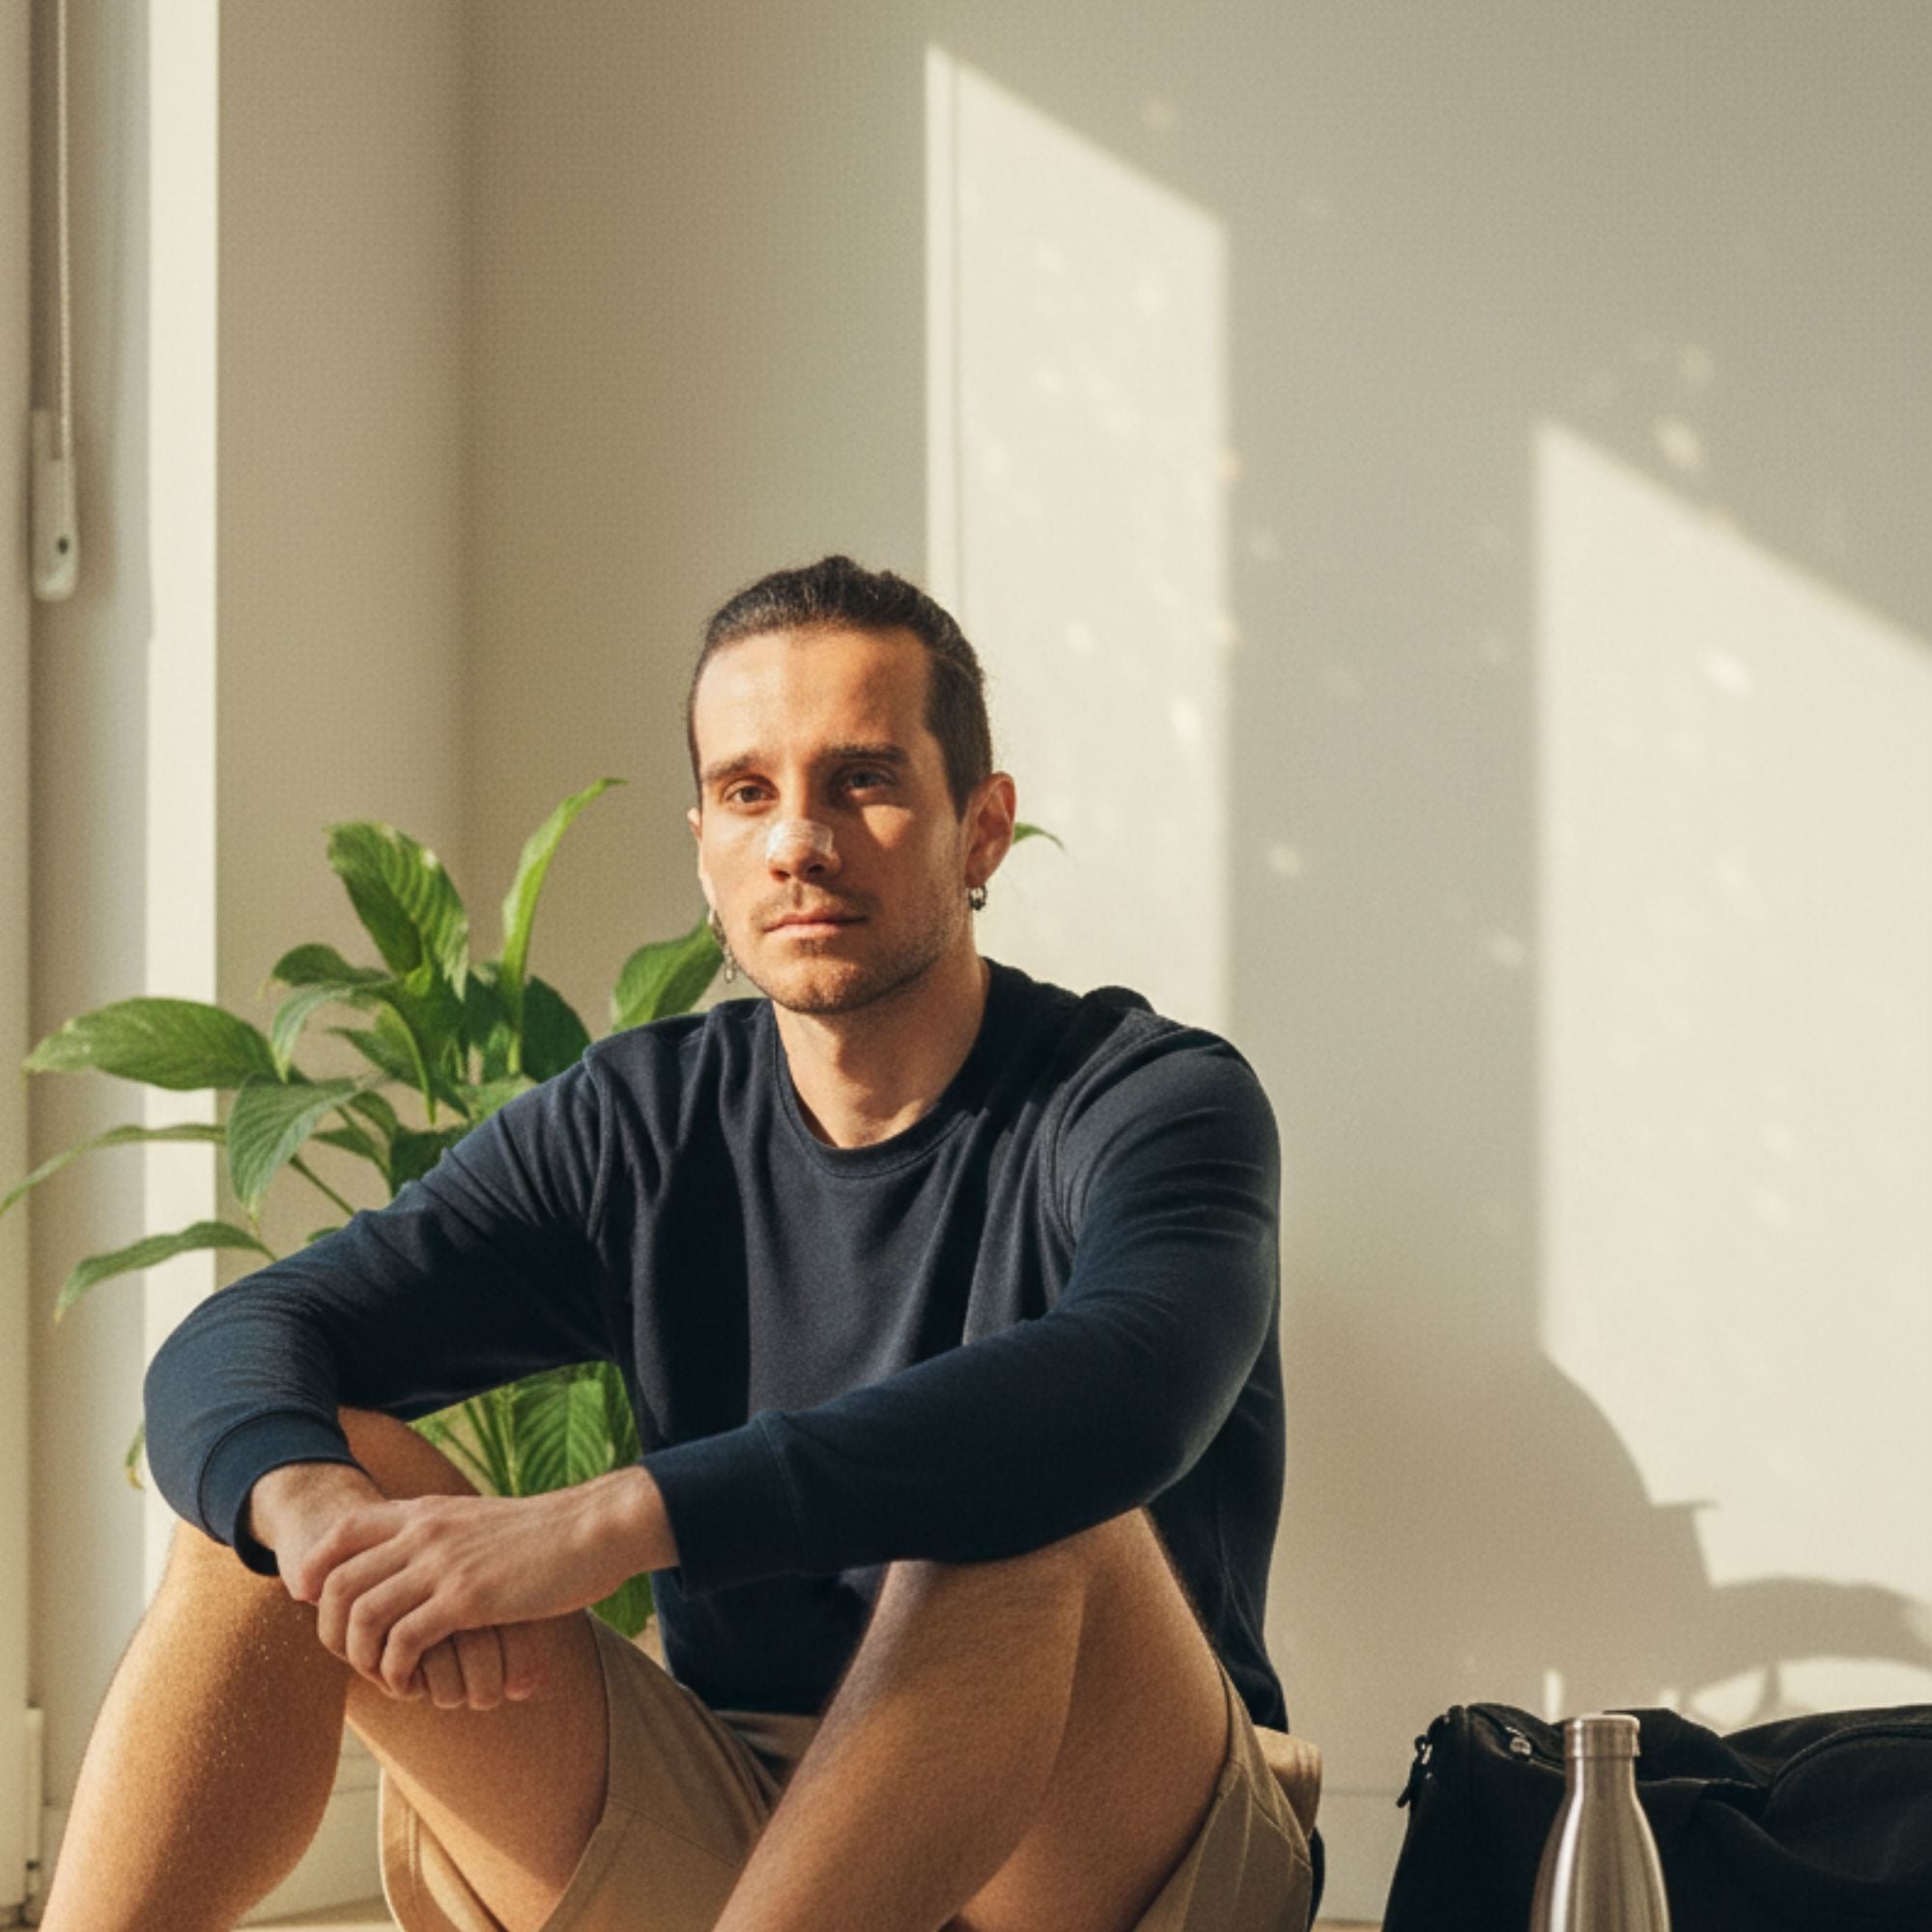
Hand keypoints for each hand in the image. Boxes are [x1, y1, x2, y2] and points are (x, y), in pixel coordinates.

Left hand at [282, 1485, 637, 1702]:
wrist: (593, 1530)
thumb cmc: (544, 1533)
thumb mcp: (479, 1520)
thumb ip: (442, 1534)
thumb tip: (415, 1560)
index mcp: (427, 1511)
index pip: (344, 1530)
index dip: (315, 1566)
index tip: (313, 1600)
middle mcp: (425, 1532)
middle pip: (338, 1582)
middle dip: (331, 1630)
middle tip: (351, 1657)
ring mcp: (442, 1565)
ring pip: (363, 1617)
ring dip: (363, 1659)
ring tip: (385, 1675)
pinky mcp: (466, 1599)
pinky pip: (403, 1643)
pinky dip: (397, 1672)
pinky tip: (414, 1682)